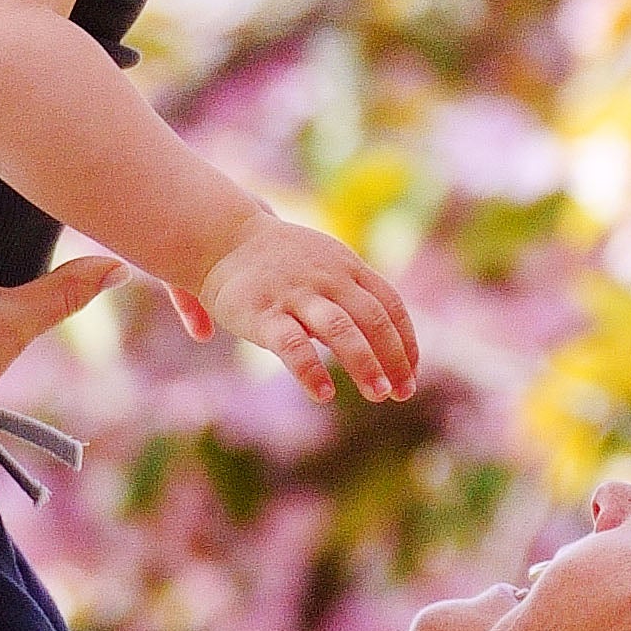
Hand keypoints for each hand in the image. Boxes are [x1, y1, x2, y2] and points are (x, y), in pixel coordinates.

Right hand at [192, 214, 417, 401]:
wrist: (220, 236)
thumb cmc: (277, 261)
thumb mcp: (324, 266)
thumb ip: (350, 299)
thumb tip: (372, 344)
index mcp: (348, 268)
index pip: (390, 305)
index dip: (406, 341)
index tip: (411, 372)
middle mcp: (328, 279)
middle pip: (375, 320)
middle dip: (394, 358)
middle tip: (402, 393)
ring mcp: (296, 294)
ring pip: (342, 331)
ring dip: (365, 364)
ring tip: (379, 395)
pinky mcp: (263, 313)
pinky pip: (293, 346)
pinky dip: (311, 371)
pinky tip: (324, 394)